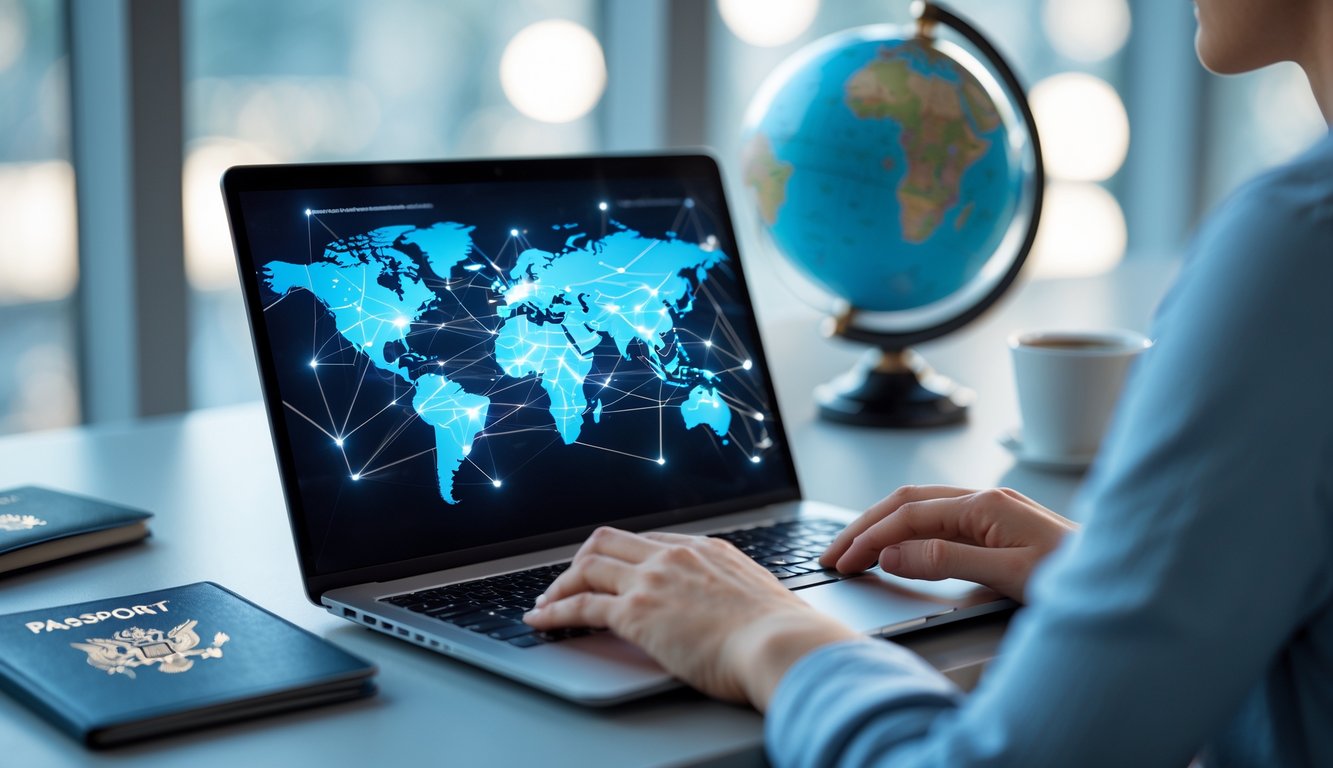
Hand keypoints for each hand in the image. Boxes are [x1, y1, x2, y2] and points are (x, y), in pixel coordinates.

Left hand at [524, 527, 860, 707]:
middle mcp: (675, 555)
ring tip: (546, 603)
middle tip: (569, 580)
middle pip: (609, 542)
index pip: (650, 542)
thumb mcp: (761, 598)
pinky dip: (554, 611)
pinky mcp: (636, 612)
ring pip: (588, 566)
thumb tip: (741, 613)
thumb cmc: (783, 633)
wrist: (781, 643)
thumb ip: (737, 595)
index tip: (612, 571)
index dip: (623, 557)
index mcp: (707, 549)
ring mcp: (652, 580)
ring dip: (560, 584)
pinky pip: (580, 605)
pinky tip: (541, 621)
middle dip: (583, 560)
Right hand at [821, 486, 1077, 602]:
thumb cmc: (1079, 578)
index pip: (907, 515)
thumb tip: (891, 553)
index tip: (842, 560)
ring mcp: (993, 511)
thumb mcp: (1008, 574)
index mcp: (984, 504)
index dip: (869, 537)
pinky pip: (939, 523)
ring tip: (853, 550)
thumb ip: (946, 561)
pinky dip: (907, 534)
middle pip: (906, 504)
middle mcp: (985, 500)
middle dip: (864, 527)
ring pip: (920, 510)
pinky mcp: (999, 527)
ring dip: (883, 528)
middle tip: (832, 554)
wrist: (1128, 576)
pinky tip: (897, 549)